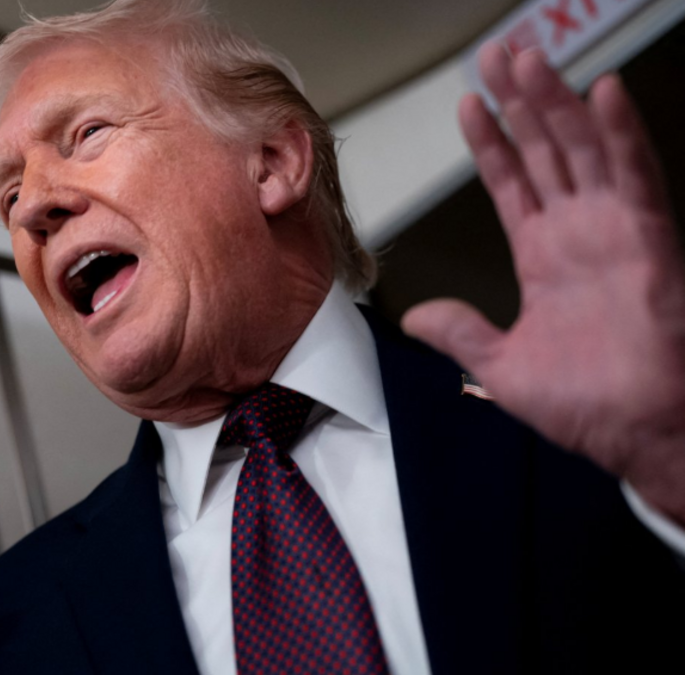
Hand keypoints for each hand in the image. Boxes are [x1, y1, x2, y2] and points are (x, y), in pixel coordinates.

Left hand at [402, 43, 684, 523]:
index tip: (468, 103)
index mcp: (544, 258)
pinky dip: (619, 134)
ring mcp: (613, 231)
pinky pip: (635, 176)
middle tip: (499, 55)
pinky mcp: (648, 239)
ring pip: (581, 149)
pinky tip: (601, 94)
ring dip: (555, 102)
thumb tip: (416, 317)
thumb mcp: (502, 367)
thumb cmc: (588, 406)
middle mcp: (578, 234)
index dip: (490, 142)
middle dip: (519, 102)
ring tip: (527, 58)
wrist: (639, 433)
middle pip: (543, 150)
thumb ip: (460, 333)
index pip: (511, 183)